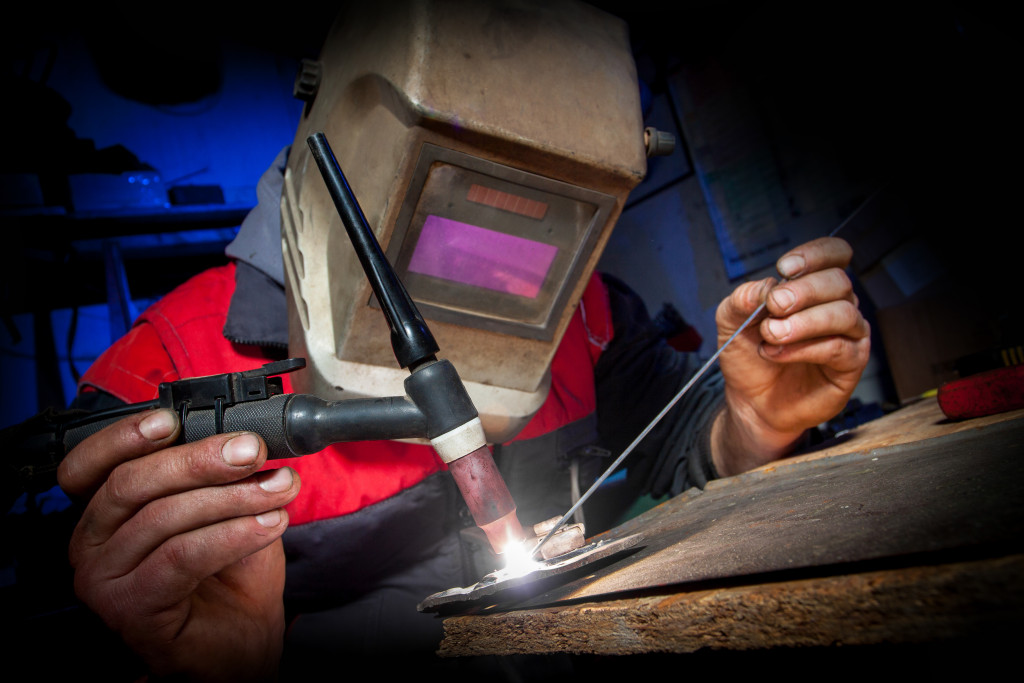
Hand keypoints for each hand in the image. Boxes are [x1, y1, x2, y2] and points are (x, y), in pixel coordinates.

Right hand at [57, 408, 300, 680]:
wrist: (241, 640)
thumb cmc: (228, 574)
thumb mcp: (225, 507)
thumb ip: (219, 472)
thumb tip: (244, 437)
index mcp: (104, 510)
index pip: (89, 464)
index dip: (123, 437)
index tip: (172, 420)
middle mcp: (91, 543)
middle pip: (131, 483)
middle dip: (199, 460)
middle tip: (252, 450)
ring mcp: (105, 579)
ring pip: (162, 517)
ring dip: (231, 496)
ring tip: (279, 488)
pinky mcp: (130, 608)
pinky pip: (181, 558)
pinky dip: (233, 534)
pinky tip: (269, 523)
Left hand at [712, 237, 870, 475]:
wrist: (751, 401)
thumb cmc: (749, 356)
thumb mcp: (731, 320)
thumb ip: (743, 297)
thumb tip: (765, 286)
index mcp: (813, 286)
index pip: (834, 254)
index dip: (815, 254)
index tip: (785, 268)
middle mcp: (836, 305)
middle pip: (838, 281)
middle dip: (802, 291)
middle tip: (774, 306)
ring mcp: (848, 334)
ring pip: (843, 313)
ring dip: (803, 322)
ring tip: (772, 334)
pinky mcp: (850, 364)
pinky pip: (839, 347)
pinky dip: (805, 348)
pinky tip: (778, 353)